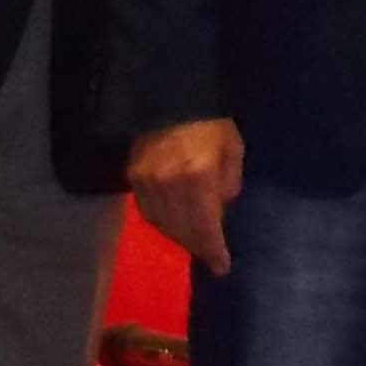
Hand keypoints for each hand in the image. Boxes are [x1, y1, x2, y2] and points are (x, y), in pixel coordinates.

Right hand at [126, 118, 243, 274]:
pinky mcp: (133, 177)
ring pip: (162, 225)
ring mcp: (148, 181)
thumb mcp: (233, 148)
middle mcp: (170, 183)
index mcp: (199, 175)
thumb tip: (220, 210)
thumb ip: (229, 182)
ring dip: (179, 237)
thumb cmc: (209, 123)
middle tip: (210, 254)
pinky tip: (173, 224)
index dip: (214, 250)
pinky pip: (147, 212)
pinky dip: (161, 223)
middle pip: (183, 230)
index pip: (206, 226)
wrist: (170, 98)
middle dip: (198, 246)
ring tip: (194, 241)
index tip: (222, 267)